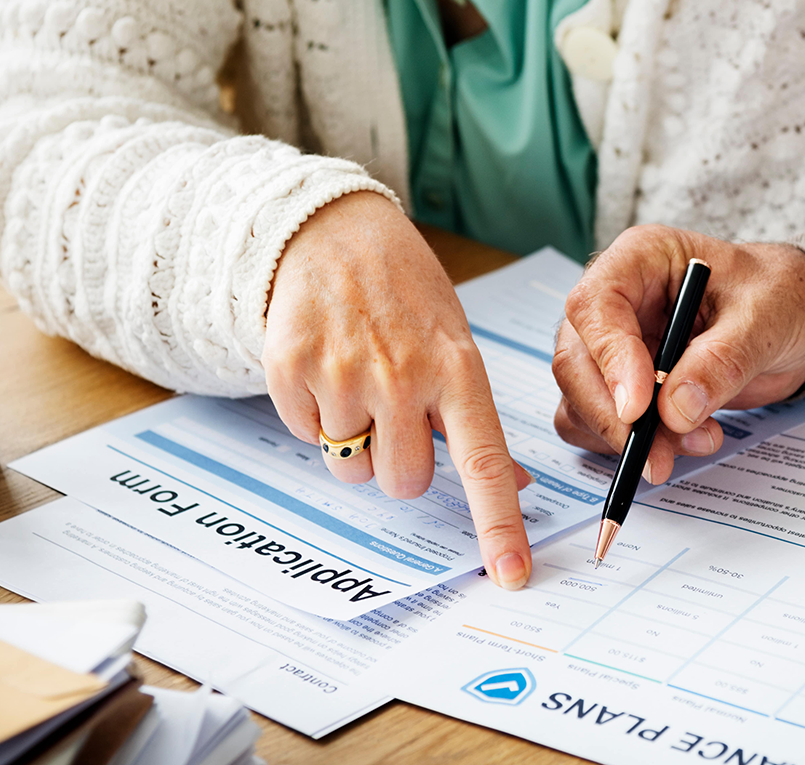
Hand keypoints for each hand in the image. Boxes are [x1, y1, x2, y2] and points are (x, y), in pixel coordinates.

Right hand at [264, 191, 532, 588]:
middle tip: (395, 415)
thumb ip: (476, 419)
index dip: (498, 525)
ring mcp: (343, 372)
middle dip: (399, 464)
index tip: (511, 575)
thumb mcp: (456, 344)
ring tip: (358, 384)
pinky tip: (325, 367)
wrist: (333, 231)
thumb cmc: (406, 295)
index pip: (483, 462)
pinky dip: (313, 415)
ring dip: (354, 443)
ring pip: (351, 469)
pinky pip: (304, 435)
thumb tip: (514, 484)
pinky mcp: (290, 368)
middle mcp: (403, 375)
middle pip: (404, 483)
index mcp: (458, 370)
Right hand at [553, 225, 804, 482]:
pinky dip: (633, 446)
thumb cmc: (780, 295)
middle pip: (575, 361)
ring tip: (697, 440)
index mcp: (640, 260)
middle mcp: (616, 302)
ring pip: (580, 401)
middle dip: (614, 416)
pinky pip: (598, 425)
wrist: (797, 318)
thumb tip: (675, 410)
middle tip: (658, 454)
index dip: (609, 359)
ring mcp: (614, 346)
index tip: (638, 408)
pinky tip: (682, 442)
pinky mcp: (622, 387)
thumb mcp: (765, 317)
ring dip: (627, 437)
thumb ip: (721, 360)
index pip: (595, 306)